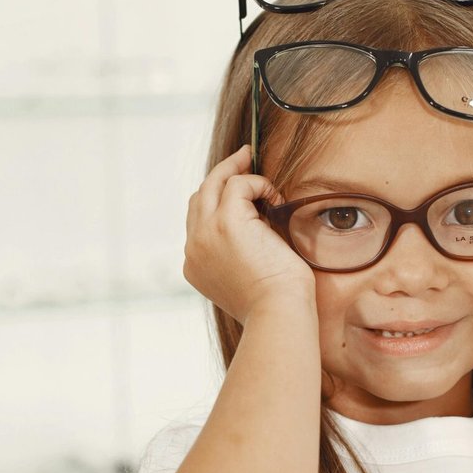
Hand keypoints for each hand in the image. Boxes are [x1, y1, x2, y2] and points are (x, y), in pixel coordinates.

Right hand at [183, 144, 313, 323]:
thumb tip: (256, 221)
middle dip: (220, 174)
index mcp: (195, 266)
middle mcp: (193, 249)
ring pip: (213, 184)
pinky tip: (275, 200)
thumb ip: (240, 251)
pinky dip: (258, 184)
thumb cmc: (276, 301)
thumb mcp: (248, 275)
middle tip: (242, 159)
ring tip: (253, 161)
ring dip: (235, 171)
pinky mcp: (225, 222)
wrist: (279, 314)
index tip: (238, 189)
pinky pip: (238, 184)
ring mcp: (204, 234)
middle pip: (199, 197)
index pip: (197, 222)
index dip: (216, 202)